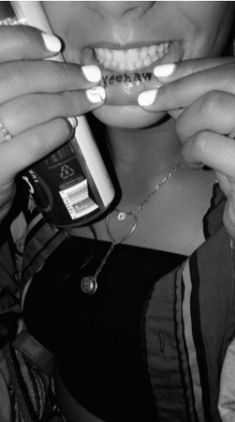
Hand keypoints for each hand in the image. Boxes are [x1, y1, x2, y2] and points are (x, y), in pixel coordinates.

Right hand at [0, 25, 104, 220]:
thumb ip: (8, 85)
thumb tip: (51, 61)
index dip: (25, 42)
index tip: (56, 47)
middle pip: (17, 79)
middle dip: (60, 75)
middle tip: (90, 78)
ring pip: (28, 109)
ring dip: (66, 102)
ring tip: (89, 100)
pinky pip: (31, 143)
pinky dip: (55, 132)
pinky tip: (68, 127)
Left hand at [138, 57, 234, 238]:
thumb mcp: (224, 134)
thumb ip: (205, 107)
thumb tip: (168, 85)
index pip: (231, 69)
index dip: (195, 67)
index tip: (160, 74)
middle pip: (225, 79)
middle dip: (178, 88)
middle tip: (148, 100)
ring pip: (211, 107)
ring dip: (186, 126)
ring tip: (189, 145)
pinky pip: (203, 142)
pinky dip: (190, 151)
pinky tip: (196, 163)